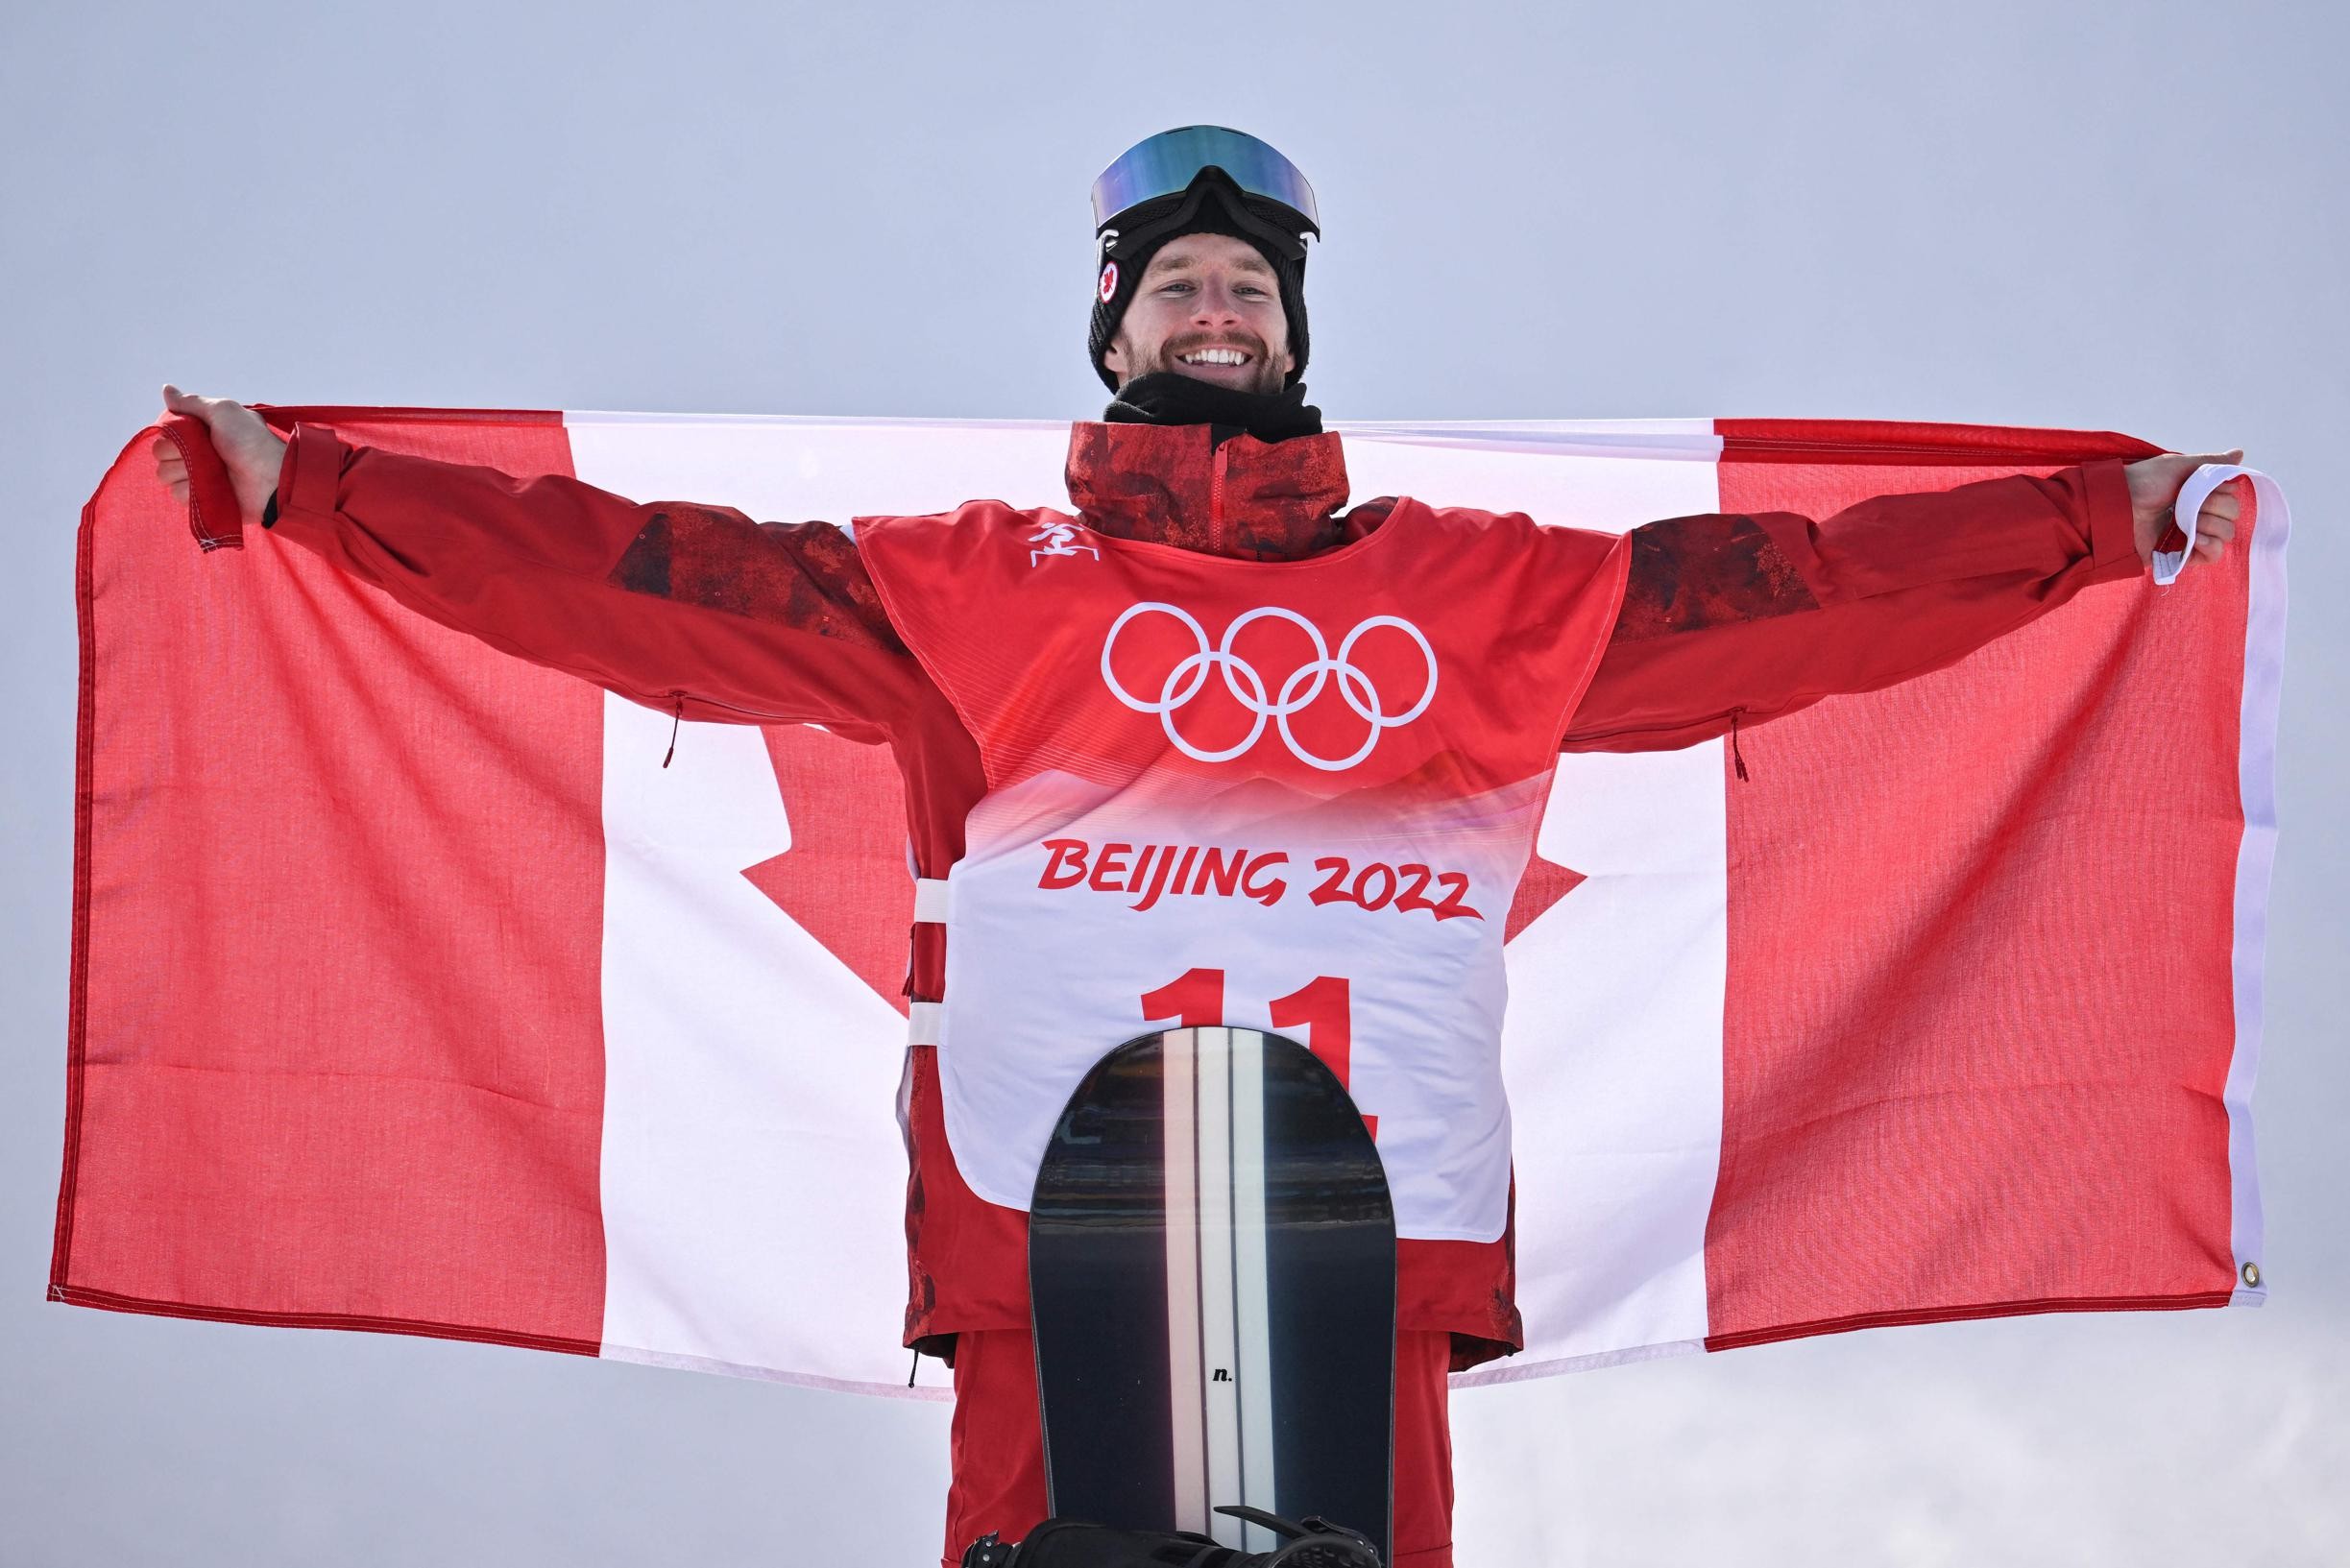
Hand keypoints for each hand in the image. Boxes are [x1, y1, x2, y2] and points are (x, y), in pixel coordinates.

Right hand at [153, 385, 287, 525]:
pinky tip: (210, 486)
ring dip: (184, 472)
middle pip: (159, 453)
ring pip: (164, 475)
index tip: (191, 432)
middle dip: (176, 453)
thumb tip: (166, 389)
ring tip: (212, 470)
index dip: (172, 433)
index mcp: (198, 431)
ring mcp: (197, 476)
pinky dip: (191, 490)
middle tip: (205, 452)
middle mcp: (195, 452)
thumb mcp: (224, 412)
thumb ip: (192, 402)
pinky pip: (177, 495)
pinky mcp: (200, 497)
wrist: (272, 479)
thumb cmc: (251, 442)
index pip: (165, 432)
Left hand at [2125, 448, 2244, 570]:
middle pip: (2233, 515)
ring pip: (2226, 534)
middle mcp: (2198, 513)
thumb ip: (2210, 463)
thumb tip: (2240, 454)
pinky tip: (2196, 538)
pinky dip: (2211, 547)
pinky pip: (2212, 556)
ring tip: (2188, 522)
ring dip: (2213, 525)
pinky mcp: (2182, 553)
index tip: (2206, 487)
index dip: (2224, 492)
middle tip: (2191, 504)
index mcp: (2199, 493)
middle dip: (2218, 507)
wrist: (2118, 508)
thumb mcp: (2178, 466)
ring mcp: (2190, 534)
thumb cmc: (2143, 482)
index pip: (2232, 495)